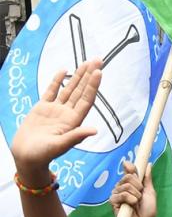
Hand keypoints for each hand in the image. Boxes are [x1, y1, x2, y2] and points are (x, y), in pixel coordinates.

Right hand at [11, 60, 101, 179]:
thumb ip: (76, 136)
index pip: (86, 100)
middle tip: (99, 59)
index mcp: (73, 122)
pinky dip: (57, 80)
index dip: (93, 86)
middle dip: (89, 75)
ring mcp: (55, 110)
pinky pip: (52, 91)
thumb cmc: (43, 155)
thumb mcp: (60, 146)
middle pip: (81, 91)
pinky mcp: (42, 108)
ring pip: (69, 89)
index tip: (99, 71)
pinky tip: (64, 70)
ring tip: (87, 62)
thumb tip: (94, 130)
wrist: (26, 157)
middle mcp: (67, 114)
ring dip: (78, 76)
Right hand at [111, 161, 156, 216]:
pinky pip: (121, 194)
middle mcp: (123, 187)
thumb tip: (148, 164)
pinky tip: (132, 205)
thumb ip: (147, 179)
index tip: (132, 168)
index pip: (128, 170)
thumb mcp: (150, 193)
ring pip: (126, 185)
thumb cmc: (147, 212)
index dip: (131, 167)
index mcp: (131, 184)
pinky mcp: (113, 202)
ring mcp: (117, 194)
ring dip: (136, 195)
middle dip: (138, 186)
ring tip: (137, 203)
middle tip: (141, 196)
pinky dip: (129, 199)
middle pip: (128, 176)